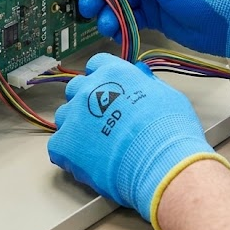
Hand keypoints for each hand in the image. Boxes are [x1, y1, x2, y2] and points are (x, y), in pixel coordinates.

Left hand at [47, 53, 229, 229]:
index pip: (97, 65)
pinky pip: (58, 146)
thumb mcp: (167, 95)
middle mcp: (88, 89)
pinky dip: (69, 153)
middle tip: (103, 119)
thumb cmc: (170, 131)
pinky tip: (87, 162)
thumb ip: (147, 83)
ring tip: (96, 144)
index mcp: (113, 73)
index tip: (110, 90)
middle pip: (76, 88)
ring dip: (76, 126)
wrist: (161, 164)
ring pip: (65, 116)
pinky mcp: (64, 145)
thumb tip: (140, 75)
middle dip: (87, 100)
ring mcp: (74, 117)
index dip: (103, 78)